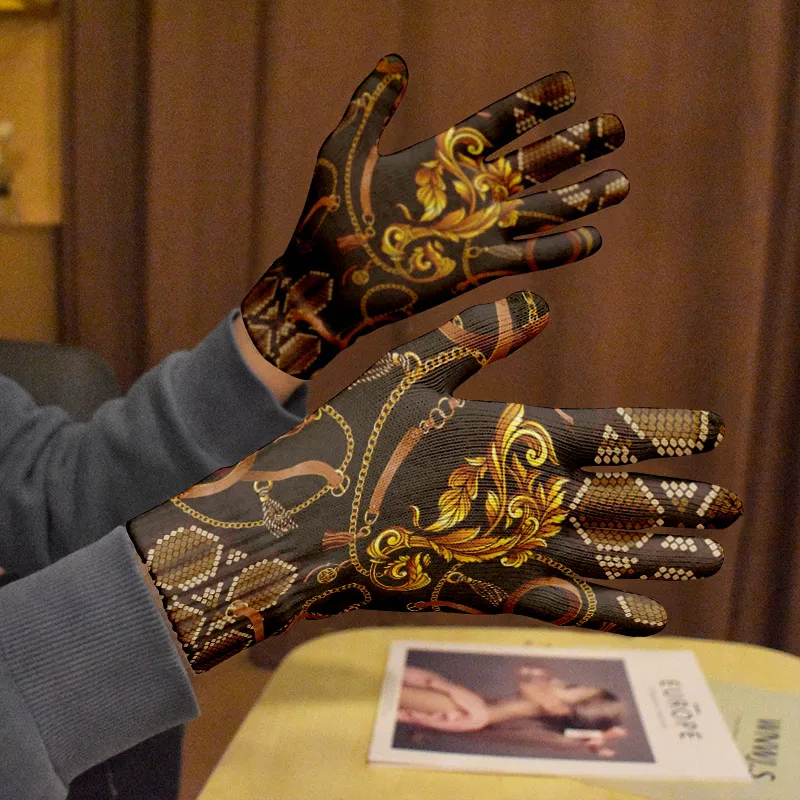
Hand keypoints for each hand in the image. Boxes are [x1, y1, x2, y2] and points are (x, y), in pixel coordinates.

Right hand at [130, 292, 739, 671]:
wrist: (301, 525)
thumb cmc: (352, 441)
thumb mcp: (408, 372)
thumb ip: (476, 339)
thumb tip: (538, 302)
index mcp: (509, 434)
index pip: (609, 429)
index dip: (666, 431)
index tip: (713, 431)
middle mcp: (523, 495)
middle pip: (621, 501)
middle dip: (681, 504)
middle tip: (733, 508)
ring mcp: (508, 550)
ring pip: (605, 556)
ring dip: (662, 558)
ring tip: (711, 559)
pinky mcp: (485, 592)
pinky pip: (564, 607)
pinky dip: (611, 614)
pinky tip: (654, 619)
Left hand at [242, 55, 627, 377]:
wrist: (325, 277)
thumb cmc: (327, 214)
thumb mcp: (345, 146)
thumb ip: (373, 104)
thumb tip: (397, 60)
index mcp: (441, 159)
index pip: (498, 124)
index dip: (533, 105)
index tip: (569, 85)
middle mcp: (466, 193)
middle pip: (533, 163)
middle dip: (575, 145)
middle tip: (616, 127)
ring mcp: (474, 230)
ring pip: (541, 209)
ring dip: (582, 196)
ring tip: (621, 181)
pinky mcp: (474, 267)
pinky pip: (528, 256)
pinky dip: (561, 249)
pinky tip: (594, 238)